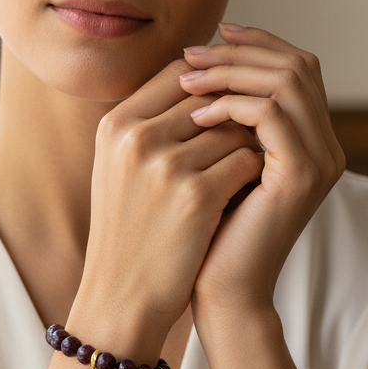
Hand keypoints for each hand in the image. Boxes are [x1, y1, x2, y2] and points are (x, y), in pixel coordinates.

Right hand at [74, 57, 262, 345]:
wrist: (121, 297)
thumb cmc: (127, 229)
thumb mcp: (120, 166)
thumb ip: (153, 121)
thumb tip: (203, 74)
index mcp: (115, 124)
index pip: (178, 72)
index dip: (212, 82)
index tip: (229, 102)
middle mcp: (135, 137)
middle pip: (210, 94)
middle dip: (232, 115)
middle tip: (243, 138)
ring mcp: (164, 165)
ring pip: (234, 126)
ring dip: (245, 145)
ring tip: (238, 171)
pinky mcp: (195, 196)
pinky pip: (245, 160)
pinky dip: (252, 174)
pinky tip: (243, 193)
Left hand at [179, 24, 344, 319]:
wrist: (220, 290)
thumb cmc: (210, 228)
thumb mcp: (218, 159)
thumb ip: (226, 116)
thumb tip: (199, 60)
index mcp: (311, 140)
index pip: (297, 67)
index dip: (257, 43)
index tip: (211, 36)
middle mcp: (327, 147)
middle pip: (297, 65)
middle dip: (240, 52)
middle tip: (191, 53)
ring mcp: (320, 162)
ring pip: (286, 83)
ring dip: (231, 73)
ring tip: (186, 79)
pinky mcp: (301, 177)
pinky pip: (270, 116)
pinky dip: (231, 105)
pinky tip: (197, 114)